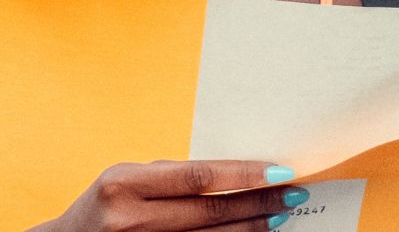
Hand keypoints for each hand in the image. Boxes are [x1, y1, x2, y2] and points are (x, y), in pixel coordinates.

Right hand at [32, 160, 307, 231]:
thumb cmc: (105, 205)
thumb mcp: (128, 180)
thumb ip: (172, 177)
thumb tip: (237, 173)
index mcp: (124, 184)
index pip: (198, 178)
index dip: (244, 176)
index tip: (280, 172)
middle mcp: (129, 219)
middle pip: (210, 212)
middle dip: (258, 203)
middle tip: (294, 195)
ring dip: (251, 229)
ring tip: (281, 217)